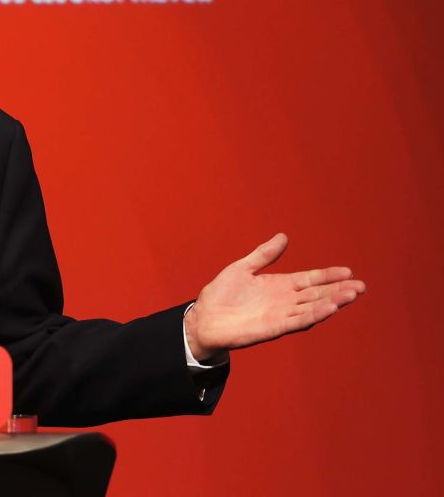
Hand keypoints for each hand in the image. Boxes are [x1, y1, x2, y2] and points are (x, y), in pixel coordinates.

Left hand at [185, 233, 365, 360]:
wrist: (203, 319)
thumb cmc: (221, 295)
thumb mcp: (243, 268)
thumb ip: (264, 255)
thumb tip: (284, 237)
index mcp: (279, 286)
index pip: (310, 279)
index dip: (328, 275)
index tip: (348, 271)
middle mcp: (284, 301)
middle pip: (317, 294)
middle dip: (339, 290)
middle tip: (361, 286)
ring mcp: (280, 315)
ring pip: (312, 308)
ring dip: (332, 302)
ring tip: (351, 295)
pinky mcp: (273, 328)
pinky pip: (297, 321)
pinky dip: (313, 315)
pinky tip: (328, 308)